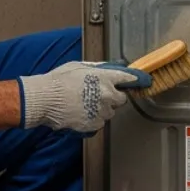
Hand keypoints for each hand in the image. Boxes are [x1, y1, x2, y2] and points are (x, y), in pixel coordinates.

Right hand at [18, 61, 151, 132]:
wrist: (45, 99)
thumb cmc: (59, 80)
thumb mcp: (80, 66)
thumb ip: (99, 67)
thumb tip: (114, 66)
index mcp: (106, 78)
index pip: (129, 79)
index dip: (136, 80)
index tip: (144, 81)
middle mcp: (108, 95)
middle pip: (121, 100)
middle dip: (113, 98)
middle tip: (97, 95)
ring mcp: (103, 112)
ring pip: (110, 113)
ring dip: (102, 109)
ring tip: (84, 105)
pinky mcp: (95, 125)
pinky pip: (99, 122)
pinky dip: (93, 119)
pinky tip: (80, 113)